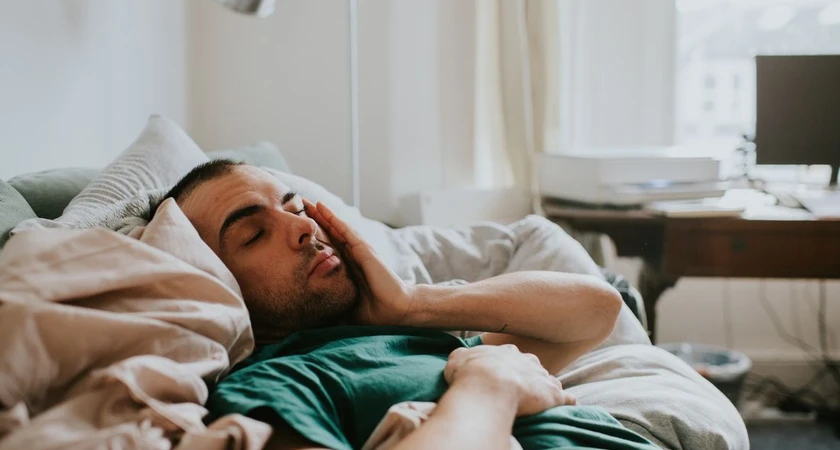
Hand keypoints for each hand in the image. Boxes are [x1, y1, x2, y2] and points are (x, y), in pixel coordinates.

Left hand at [304, 199, 416, 325]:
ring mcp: (360, 251)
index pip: (329, 248)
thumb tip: (313, 320)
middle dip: (316, 221)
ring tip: (307, 202)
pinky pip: (346, 232)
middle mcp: (354, 256)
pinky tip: (323, 209)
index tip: (300, 228)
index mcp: (350, 268)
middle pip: (331, 234)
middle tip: (299, 206)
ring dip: (322, 215)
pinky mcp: (365, 250)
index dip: (316, 237)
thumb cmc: (376, 312)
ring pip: (337, 228)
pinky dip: (334, 219)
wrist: (397, 310)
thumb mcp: (347, 308)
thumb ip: (333, 308)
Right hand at [444, 344, 575, 416]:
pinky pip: (565, 397)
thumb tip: (461, 358)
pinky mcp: (553, 394)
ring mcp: (542, 376)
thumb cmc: (471, 372)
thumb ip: (463, 357)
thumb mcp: (457, 358)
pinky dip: (567, 400)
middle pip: (532, 366)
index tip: (503, 374)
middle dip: (529, 375)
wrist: (488, 385)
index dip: (507, 366)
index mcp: (506, 352)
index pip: (511, 356)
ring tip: (542, 399)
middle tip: (520, 387)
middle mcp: (527, 360)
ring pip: (549, 380)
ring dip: (546, 388)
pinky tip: (568, 404)